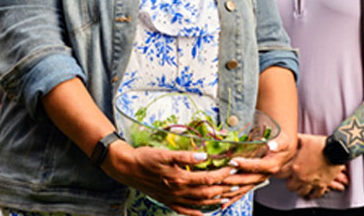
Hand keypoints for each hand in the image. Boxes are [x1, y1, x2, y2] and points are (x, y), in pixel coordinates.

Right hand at [102, 142, 239, 215]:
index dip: (223, 173)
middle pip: (207, 193)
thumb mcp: (164, 153)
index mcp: (180, 178)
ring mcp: (173, 198)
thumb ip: (185, 155)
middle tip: (237, 183)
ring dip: (214, 200)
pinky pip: (184, 210)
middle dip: (223, 188)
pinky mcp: (167, 200)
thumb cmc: (145, 158)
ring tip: (226, 197)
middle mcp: (179, 191)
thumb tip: (204, 156)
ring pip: (198, 203)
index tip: (233, 167)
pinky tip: (203, 214)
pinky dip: (196, 213)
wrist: (127, 168)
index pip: (208, 178)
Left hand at [217, 129, 296, 209]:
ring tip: (217, 190)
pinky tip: (223, 204)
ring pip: (243, 188)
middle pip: (248, 179)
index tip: (233, 161)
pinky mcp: (253, 182)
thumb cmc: (282, 141)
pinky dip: (233, 198)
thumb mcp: (283, 140)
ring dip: (230, 190)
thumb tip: (272, 146)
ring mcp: (258, 180)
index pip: (257, 166)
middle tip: (219, 176)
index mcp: (271, 165)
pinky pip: (242, 191)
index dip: (245, 165)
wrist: (284, 148)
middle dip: (233, 179)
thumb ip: (279, 143)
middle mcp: (264, 175)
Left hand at [283, 134, 347, 198]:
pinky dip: (312, 193)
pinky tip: (311, 190)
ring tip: (300, 184)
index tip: (279, 172)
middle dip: (289, 182)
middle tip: (291, 178)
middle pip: (289, 187)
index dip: (277, 173)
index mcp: (294, 166)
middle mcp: (301, 177)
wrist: (336, 150)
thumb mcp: (303, 140)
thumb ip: (293, 142)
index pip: (279, 175)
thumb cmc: (320, 144)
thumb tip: (287, 139)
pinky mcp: (322, 185)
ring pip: (301, 193)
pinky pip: (315, 195)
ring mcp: (311, 182)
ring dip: (300, 188)